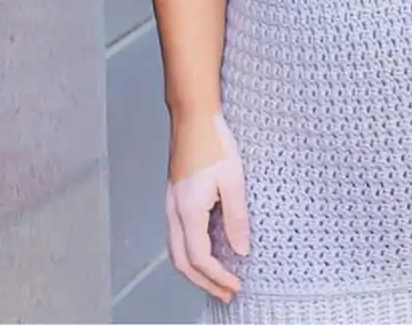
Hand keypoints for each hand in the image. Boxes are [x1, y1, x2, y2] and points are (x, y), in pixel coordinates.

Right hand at [165, 111, 249, 303]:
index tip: (236, 286)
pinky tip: (207, 251)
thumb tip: (241, 250)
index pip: (200, 259)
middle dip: (204, 282)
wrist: (193, 118)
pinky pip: (177, 237)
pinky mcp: (174, 198)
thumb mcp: (233, 179)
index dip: (217, 277)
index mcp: (188, 211)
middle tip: (227, 293)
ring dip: (195, 271)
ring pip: (176, 252)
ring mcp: (170, 206)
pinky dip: (190, 254)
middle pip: (183, 263)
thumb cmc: (215, 142)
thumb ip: (237, 217)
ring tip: (218, 279)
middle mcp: (173, 213)